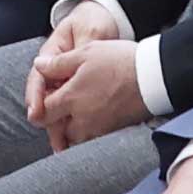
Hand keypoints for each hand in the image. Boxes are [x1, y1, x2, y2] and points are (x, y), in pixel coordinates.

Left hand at [26, 0, 144, 150]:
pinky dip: (89, 135)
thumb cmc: (120, 61)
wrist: (155, 76)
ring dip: (71, 132)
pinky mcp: (114, 132)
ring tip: (73, 120)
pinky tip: (93, 123)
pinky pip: (94, 140)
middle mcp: (82, 119)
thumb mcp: (85, 53)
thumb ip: (58, 63)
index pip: (44, 112)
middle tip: (55, 116)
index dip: (40, 106)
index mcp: (70, 99)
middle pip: (58, 131)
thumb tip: (38, 65)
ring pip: (76, 139)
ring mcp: (99, 128)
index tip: (44, 99)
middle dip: (54, 125)